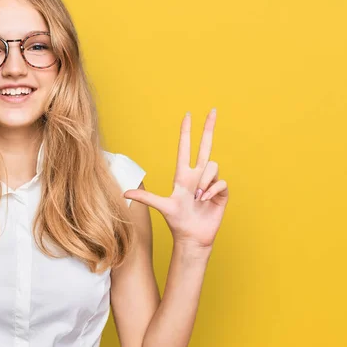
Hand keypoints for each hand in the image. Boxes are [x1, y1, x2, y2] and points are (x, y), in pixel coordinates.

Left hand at [123, 109, 228, 249]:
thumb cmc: (176, 221)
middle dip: (208, 128)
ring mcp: (210, 183)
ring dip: (205, 181)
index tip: (188, 115)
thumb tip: (125, 192)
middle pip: (205, 146)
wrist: (192, 237)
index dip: (186, 132)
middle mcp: (197, 176)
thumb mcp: (161, 206)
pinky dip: (213, 190)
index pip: (185, 148)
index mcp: (183, 175)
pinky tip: (206, 200)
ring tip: (197, 197)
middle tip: (213, 110)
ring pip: (212, 167)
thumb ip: (146, 198)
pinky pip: (221, 182)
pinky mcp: (221, 193)